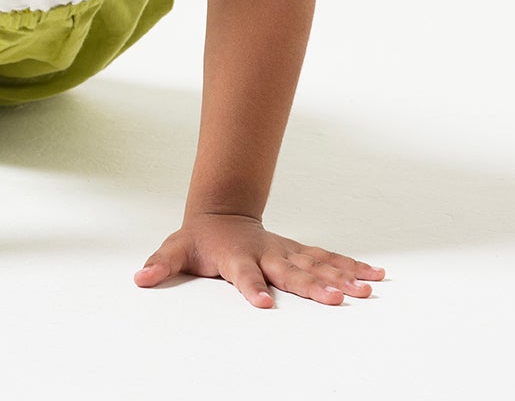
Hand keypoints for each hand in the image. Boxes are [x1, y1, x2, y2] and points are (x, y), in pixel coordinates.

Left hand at [135, 212, 383, 308]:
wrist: (222, 210)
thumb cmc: (200, 237)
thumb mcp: (177, 248)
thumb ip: (161, 263)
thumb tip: (140, 277)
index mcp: (237, 257)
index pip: (244, 274)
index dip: (252, 288)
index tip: (264, 304)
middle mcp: (267, 254)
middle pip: (292, 272)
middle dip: (315, 286)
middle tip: (338, 300)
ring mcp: (287, 253)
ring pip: (318, 265)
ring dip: (342, 276)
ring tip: (367, 290)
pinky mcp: (300, 254)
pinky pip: (329, 260)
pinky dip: (352, 267)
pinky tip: (374, 277)